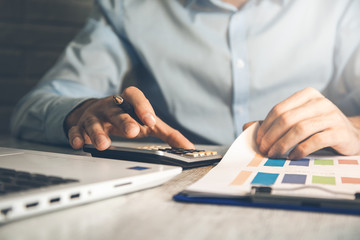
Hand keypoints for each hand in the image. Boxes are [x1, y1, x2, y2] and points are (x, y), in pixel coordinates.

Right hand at [65, 86, 193, 149]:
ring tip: (103, 145)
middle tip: (133, 131)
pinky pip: (76, 130)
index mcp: (128, 102)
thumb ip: (169, 134)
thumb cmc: (128, 117)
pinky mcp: (81, 125)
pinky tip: (79, 145)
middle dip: (124, 121)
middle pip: (116, 111)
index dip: (142, 106)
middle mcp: (111, 106)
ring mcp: (95, 115)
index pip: (135, 96)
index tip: (150, 120)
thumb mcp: (148, 123)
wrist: (100, 112)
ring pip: (94, 121)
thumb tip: (189, 147)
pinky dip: (77, 136)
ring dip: (98, 133)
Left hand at [256, 87, 359, 158]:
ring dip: (282, 145)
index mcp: (307, 95)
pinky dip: (300, 150)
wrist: (351, 136)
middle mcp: (320, 102)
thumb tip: (246, 126)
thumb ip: (273, 123)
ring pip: (299, 129)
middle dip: (271, 137)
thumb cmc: (319, 128)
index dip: (265, 126)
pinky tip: (292, 157)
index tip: (259, 141)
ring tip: (274, 155)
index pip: (278, 109)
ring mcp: (332, 116)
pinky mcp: (340, 132)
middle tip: (264, 151)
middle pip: (287, 119)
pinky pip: (315, 141)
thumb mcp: (297, 121)